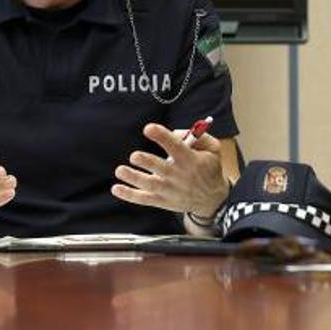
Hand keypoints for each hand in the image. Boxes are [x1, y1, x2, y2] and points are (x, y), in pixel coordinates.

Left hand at [112, 123, 229, 215]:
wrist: (212, 199)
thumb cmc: (210, 169)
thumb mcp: (213, 149)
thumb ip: (199, 137)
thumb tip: (175, 132)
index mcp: (191, 160)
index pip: (175, 147)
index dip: (162, 137)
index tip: (149, 129)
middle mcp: (179, 176)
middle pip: (160, 168)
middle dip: (147, 162)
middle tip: (135, 156)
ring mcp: (169, 190)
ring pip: (149, 184)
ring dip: (134, 177)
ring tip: (120, 170)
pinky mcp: (162, 200)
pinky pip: (144, 199)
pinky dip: (129, 195)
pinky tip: (116, 188)